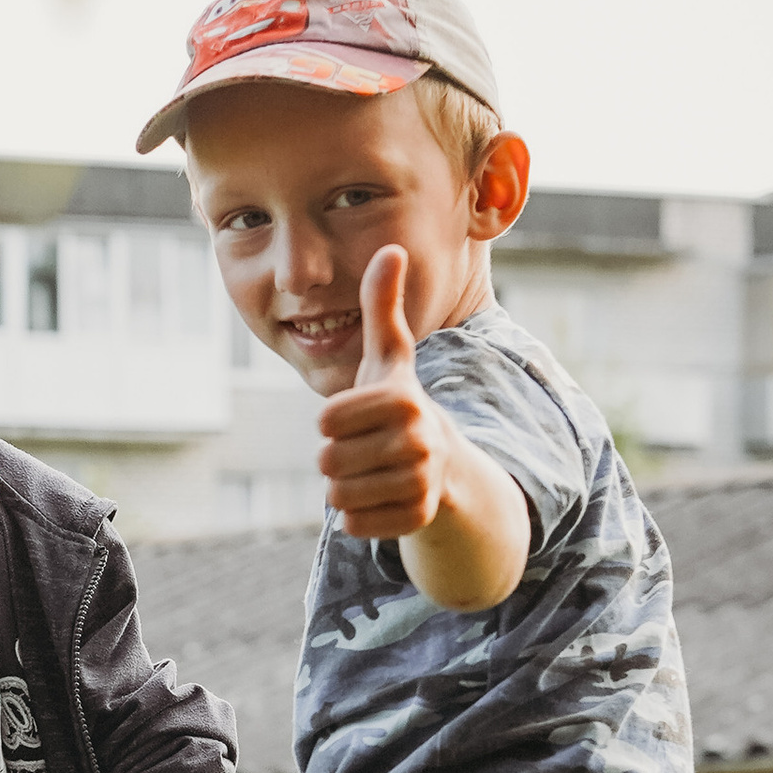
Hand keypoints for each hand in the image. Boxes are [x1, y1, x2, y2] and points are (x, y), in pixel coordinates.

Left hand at [314, 246, 448, 538]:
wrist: (445, 467)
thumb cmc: (400, 405)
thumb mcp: (388, 358)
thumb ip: (383, 306)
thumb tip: (391, 248)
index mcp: (404, 400)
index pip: (326, 422)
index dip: (331, 422)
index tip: (355, 418)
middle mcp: (419, 441)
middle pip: (328, 462)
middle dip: (335, 458)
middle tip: (363, 449)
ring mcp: (421, 483)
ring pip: (339, 496)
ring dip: (344, 488)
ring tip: (371, 473)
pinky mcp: (417, 519)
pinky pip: (355, 525)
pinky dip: (358, 516)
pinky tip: (380, 498)